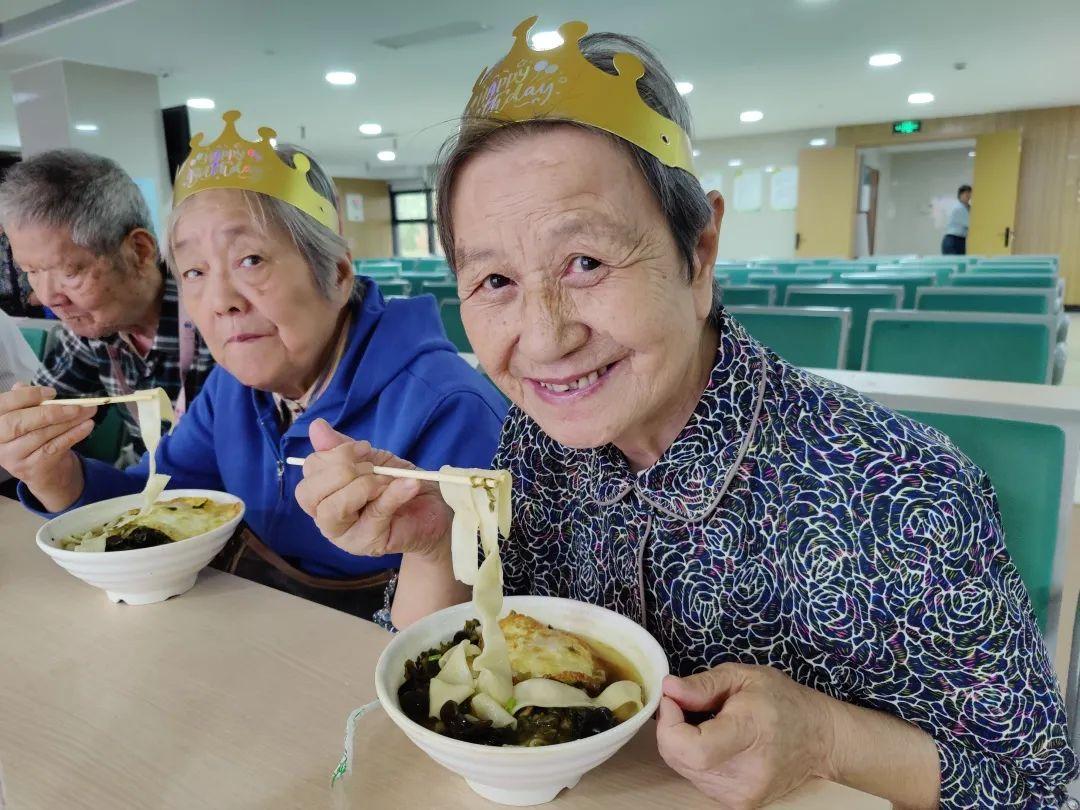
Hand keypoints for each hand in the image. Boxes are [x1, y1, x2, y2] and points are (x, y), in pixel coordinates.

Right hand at [0, 384, 91, 510]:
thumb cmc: (33, 437)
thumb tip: (23, 386)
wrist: (43, 471)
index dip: (26, 396)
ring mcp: (14, 456)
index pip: (3, 405)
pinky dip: (74, 434)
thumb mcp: (26, 419)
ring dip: (69, 421)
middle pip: (19, 423)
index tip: (52, 392)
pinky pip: (55, 447)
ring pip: (41, 435)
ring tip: (88, 411)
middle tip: (76, 405)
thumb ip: (24, 403)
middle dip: (50, 412)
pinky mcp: (32, 467)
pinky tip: (87, 425)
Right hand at [295, 419, 452, 558]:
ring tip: (387, 481)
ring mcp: (344, 536)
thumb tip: (316, 426)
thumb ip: (343, 448)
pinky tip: (409, 485)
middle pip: (308, 493)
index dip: (336, 454)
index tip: (366, 448)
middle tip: (373, 469)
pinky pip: (374, 514)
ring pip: (331, 509)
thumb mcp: (372, 461)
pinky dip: (393, 494)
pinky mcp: (369, 544)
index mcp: (322, 495)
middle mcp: (325, 518)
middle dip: (343, 471)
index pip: (309, 470)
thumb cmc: (398, 485)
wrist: (433, 510)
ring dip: (363, 486)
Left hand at [656, 663, 836, 808]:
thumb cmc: (783, 702)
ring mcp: (743, 794)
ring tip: (705, 723)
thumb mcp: (744, 677)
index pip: (693, 747)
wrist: (820, 739)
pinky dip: (695, 758)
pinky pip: (697, 779)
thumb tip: (668, 689)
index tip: (672, 699)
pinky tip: (713, 741)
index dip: (669, 723)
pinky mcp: (739, 803)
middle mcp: (746, 773)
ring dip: (681, 744)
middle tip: (683, 704)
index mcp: (750, 734)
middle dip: (670, 728)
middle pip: (681, 759)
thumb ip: (703, 684)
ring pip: (684, 770)